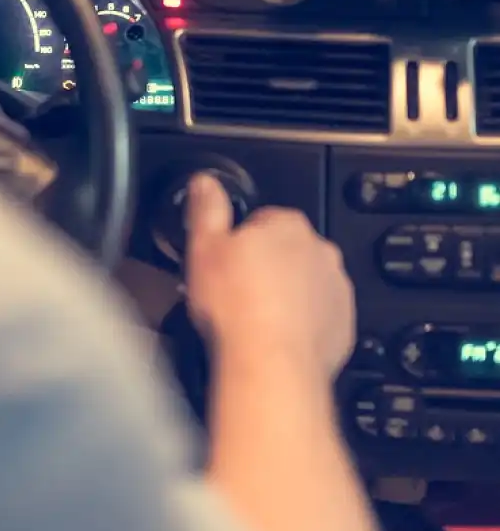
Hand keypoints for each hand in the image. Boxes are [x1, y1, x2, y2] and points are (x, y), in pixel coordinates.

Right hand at [183, 173, 354, 378]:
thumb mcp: (203, 248)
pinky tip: (272, 335)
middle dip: (263, 268)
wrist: (270, 363)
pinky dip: (299, 323)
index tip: (225, 262)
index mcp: (287, 226)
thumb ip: (207, 208)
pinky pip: (317, 316)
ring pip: (303, 284)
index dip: (238, 242)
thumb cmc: (237, 308)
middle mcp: (320, 252)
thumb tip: (205, 182)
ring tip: (252, 317)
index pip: (262, 220)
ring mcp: (335, 289)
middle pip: (285, 252)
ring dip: (283, 295)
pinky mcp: (342, 324)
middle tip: (234, 291)